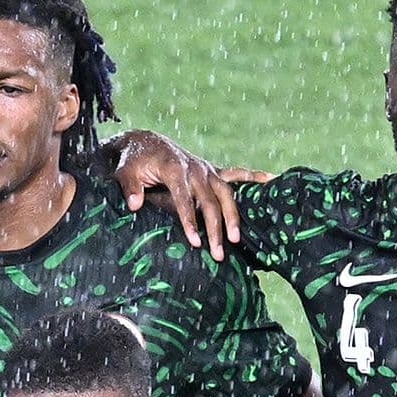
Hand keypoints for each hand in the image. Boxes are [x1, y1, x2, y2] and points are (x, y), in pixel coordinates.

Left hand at [109, 129, 241, 258]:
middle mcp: (194, 168)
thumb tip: (135, 205)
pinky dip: (254, 176)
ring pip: (226, 193)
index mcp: (174, 168)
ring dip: (233, 216)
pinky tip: (271, 180)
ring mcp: (206, 169)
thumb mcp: (125, 172)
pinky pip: (236, 174)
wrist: (145, 142)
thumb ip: (130, 188)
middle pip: (210, 201)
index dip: (190, 221)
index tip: (195, 242)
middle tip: (218, 253)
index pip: (185, 199)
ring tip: (236, 240)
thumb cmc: (133, 161)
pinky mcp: (212, 171)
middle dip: (216, 228)